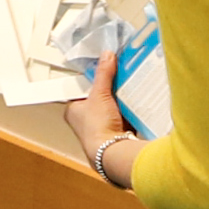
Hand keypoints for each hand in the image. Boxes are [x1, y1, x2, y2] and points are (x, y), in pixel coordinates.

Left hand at [64, 53, 138, 183]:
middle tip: (119, 74)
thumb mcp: (99, 94)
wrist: (112, 152)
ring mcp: (101, 125)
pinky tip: (135, 99)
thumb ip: (103, 74)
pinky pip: (123, 114)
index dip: (93, 77)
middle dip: (110, 87)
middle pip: (98, 95)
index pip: (81, 88)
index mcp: (72, 109)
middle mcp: (85, 119)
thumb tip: (106, 56)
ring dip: (121, 98)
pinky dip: (129, 108)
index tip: (104, 67)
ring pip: (112, 105)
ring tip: (129, 84)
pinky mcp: (116, 130)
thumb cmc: (97, 128)